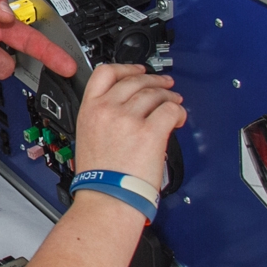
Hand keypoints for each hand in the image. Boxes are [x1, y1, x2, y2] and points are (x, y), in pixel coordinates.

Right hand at [72, 64, 185, 185]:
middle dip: (153, 80)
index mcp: (89, 110)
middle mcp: (108, 110)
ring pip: (154, 93)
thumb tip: (126, 109)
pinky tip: (178, 118)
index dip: (126, 68)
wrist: (107, 199)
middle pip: (135, 80)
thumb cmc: (98, 178)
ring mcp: (128, 120)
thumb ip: (103, 118)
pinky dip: (178, 111)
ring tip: (174, 102)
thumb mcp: (88, 137)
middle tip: (164, 85)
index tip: (137, 71)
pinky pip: (170, 110)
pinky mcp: (150, 132)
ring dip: (168, 96)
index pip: (105, 73)